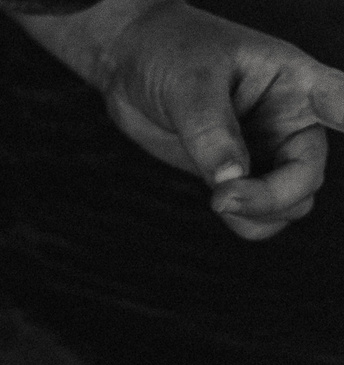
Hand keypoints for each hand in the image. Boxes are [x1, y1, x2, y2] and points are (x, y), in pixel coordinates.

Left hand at [90, 0, 343, 238]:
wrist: (132, 66)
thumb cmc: (172, 54)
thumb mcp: (191, 84)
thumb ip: (212, 132)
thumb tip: (230, 182)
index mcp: (295, 82)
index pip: (342, 101)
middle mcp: (290, 119)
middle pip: (308, 174)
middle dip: (273, 195)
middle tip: (222, 198)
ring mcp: (265, 150)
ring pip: (290, 202)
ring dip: (260, 213)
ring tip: (219, 200)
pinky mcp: (236, 175)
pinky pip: (258, 214)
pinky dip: (245, 220)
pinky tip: (220, 204)